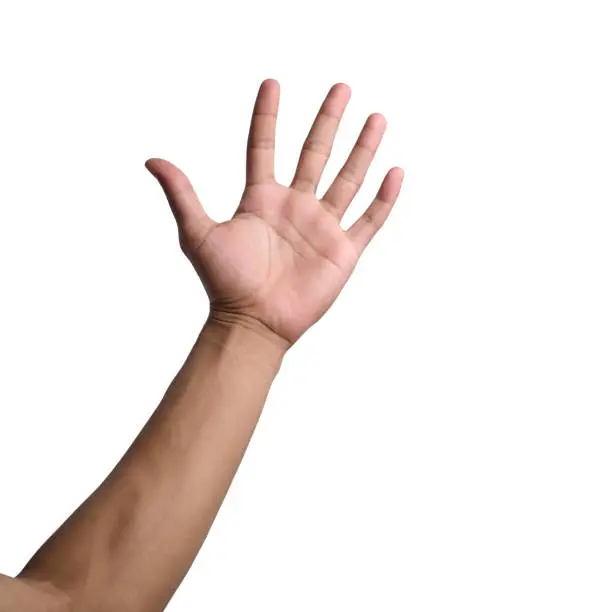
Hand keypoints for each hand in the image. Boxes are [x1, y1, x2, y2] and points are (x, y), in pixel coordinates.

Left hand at [146, 79, 403, 347]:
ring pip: (348, 179)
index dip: (267, 116)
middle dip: (329, 119)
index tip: (272, 83)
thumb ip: (182, 194)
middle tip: (342, 88)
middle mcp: (295, 206)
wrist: (254, 322)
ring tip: (375, 118)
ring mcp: (322, 227)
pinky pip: (369, 219)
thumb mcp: (198, 233)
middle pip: (315, 153)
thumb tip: (152, 159)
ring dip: (362, 149)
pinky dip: (384, 198)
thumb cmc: (225, 282)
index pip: (264, 146)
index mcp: (261, 199)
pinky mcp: (343, 251)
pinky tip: (394, 171)